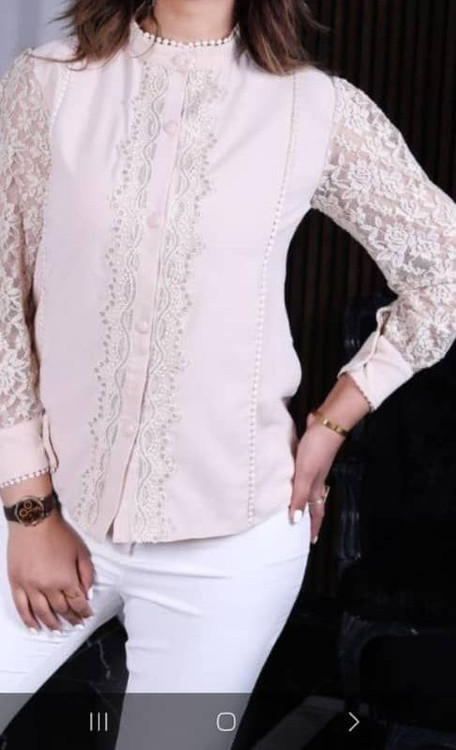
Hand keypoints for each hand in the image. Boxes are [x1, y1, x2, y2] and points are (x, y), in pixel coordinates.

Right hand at [6, 510, 94, 632]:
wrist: (33, 521)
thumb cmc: (58, 533)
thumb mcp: (80, 551)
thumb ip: (87, 574)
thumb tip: (88, 594)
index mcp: (65, 578)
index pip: (77, 602)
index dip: (83, 612)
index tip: (87, 616)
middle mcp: (47, 586)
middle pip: (61, 609)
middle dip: (71, 618)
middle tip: (76, 624)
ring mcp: (29, 586)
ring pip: (42, 613)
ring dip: (51, 624)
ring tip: (59, 631)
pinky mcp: (15, 583)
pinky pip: (21, 607)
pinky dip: (28, 620)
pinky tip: (35, 628)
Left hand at [289, 411, 345, 542]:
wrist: (326, 424)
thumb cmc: (317, 449)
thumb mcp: (305, 475)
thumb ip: (299, 496)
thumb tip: (295, 521)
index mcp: (316, 487)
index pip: (315, 512)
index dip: (313, 526)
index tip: (311, 541)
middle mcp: (315, 479)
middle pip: (312, 502)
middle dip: (307, 515)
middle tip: (299, 527)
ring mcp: (312, 467)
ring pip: (306, 488)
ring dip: (300, 498)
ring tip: (290, 505)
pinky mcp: (307, 455)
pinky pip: (300, 474)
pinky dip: (295, 480)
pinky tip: (286, 477)